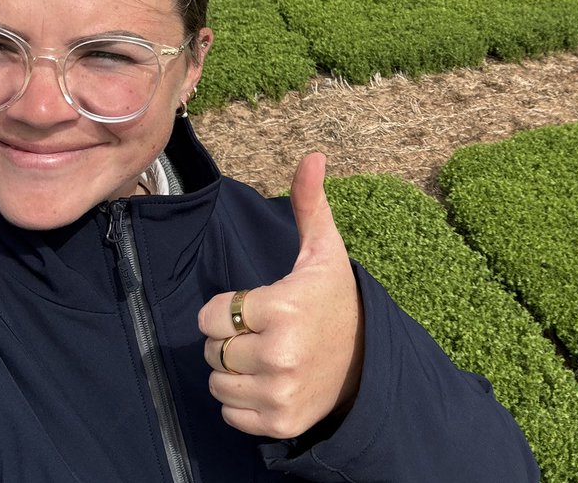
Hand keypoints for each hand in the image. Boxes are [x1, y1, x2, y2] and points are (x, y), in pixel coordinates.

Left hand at [199, 152, 364, 439]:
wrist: (366, 362)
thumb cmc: (335, 300)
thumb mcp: (324, 251)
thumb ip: (309, 204)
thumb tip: (314, 155)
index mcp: (283, 307)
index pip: (210, 315)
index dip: (226, 310)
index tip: (255, 307)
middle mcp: (279, 352)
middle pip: (211, 350)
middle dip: (228, 340)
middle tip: (263, 333)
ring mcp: (279, 391)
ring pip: (216, 383)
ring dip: (232, 372)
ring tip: (265, 358)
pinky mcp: (279, 421)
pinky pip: (230, 414)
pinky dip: (242, 402)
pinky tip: (269, 383)